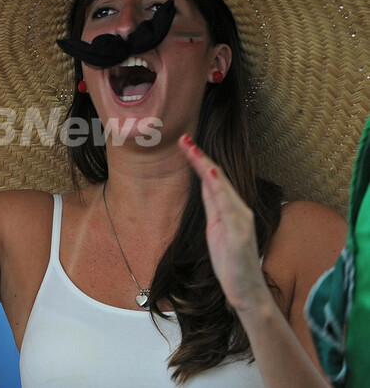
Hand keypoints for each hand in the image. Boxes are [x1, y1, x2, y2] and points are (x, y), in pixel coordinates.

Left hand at [179, 134, 273, 313]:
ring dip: (207, 167)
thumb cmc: (232, 262)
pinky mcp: (239, 235)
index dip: (199, 160)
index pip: (213, 179)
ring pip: (221, 188)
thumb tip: (205, 182)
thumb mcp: (216, 228)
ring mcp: (240, 221)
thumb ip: (213, 206)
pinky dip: (220, 191)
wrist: (247, 292)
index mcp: (231, 209)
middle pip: (217, 178)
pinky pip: (229, 208)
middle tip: (183, 139)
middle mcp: (239, 210)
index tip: (184, 143)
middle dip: (200, 157)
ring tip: (193, 150)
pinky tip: (211, 176)